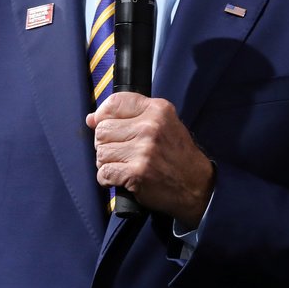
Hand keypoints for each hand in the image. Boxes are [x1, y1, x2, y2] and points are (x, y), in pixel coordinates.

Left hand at [86, 93, 213, 227]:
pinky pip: (104, 173)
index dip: (104, 115)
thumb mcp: (164, 124)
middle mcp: (150, 127)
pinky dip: (107, 178)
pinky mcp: (137, 173)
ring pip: (101, 152)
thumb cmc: (178, 155)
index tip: (106, 125)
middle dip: (106, 143)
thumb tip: (92, 118)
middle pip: (102, 129)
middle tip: (120, 151)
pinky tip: (120, 177)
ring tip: (122, 165)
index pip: (115, 102)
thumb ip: (130, 117)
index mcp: (157, 110)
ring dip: (106, 162)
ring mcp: (143, 150)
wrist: (196, 185)